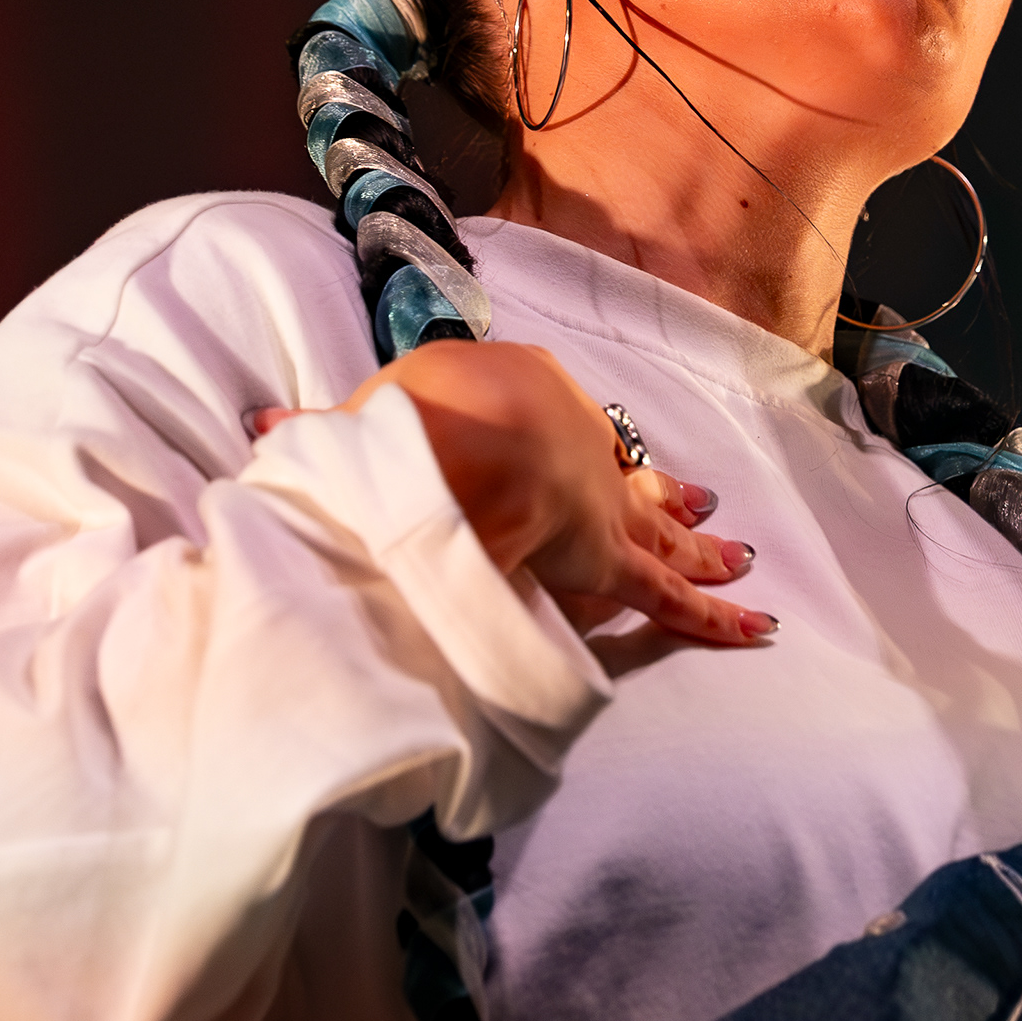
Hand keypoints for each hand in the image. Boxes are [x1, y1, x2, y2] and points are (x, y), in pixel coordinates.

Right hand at [251, 339, 774, 646]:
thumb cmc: (412, 417)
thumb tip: (263, 424)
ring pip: (664, 531)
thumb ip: (319, 430)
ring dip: (701, 546)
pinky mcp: (617, 562)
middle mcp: (581, 444)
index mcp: (524, 395)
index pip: (559, 428)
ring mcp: (604, 504)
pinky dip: (716, 616)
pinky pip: (674, 597)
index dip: (579, 445)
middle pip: (627, 476)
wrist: (463, 438)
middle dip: (662, 492)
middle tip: (703, 500)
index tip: (597, 454)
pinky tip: (758, 626)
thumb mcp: (362, 419)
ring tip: (740, 554)